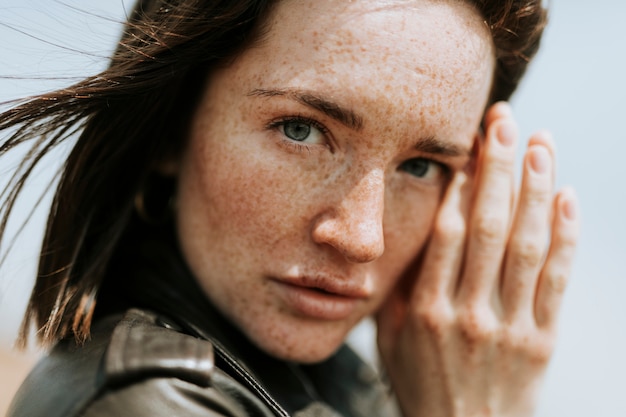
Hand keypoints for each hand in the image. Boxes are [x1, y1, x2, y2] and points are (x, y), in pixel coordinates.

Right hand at [376, 102, 578, 416]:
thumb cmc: (421, 382)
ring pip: (528, 247)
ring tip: (540, 144)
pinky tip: (566, 197)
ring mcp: (511, 326)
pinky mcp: (542, 340)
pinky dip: (566, 236)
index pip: (449, 232)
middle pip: (490, 228)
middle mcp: (469, 313)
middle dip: (499, 169)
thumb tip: (412, 230)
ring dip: (536, 191)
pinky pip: (558, 281)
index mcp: (428, 310)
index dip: (462, 183)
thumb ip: (403, 284)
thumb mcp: (392, 337)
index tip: (469, 144)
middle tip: (505, 123)